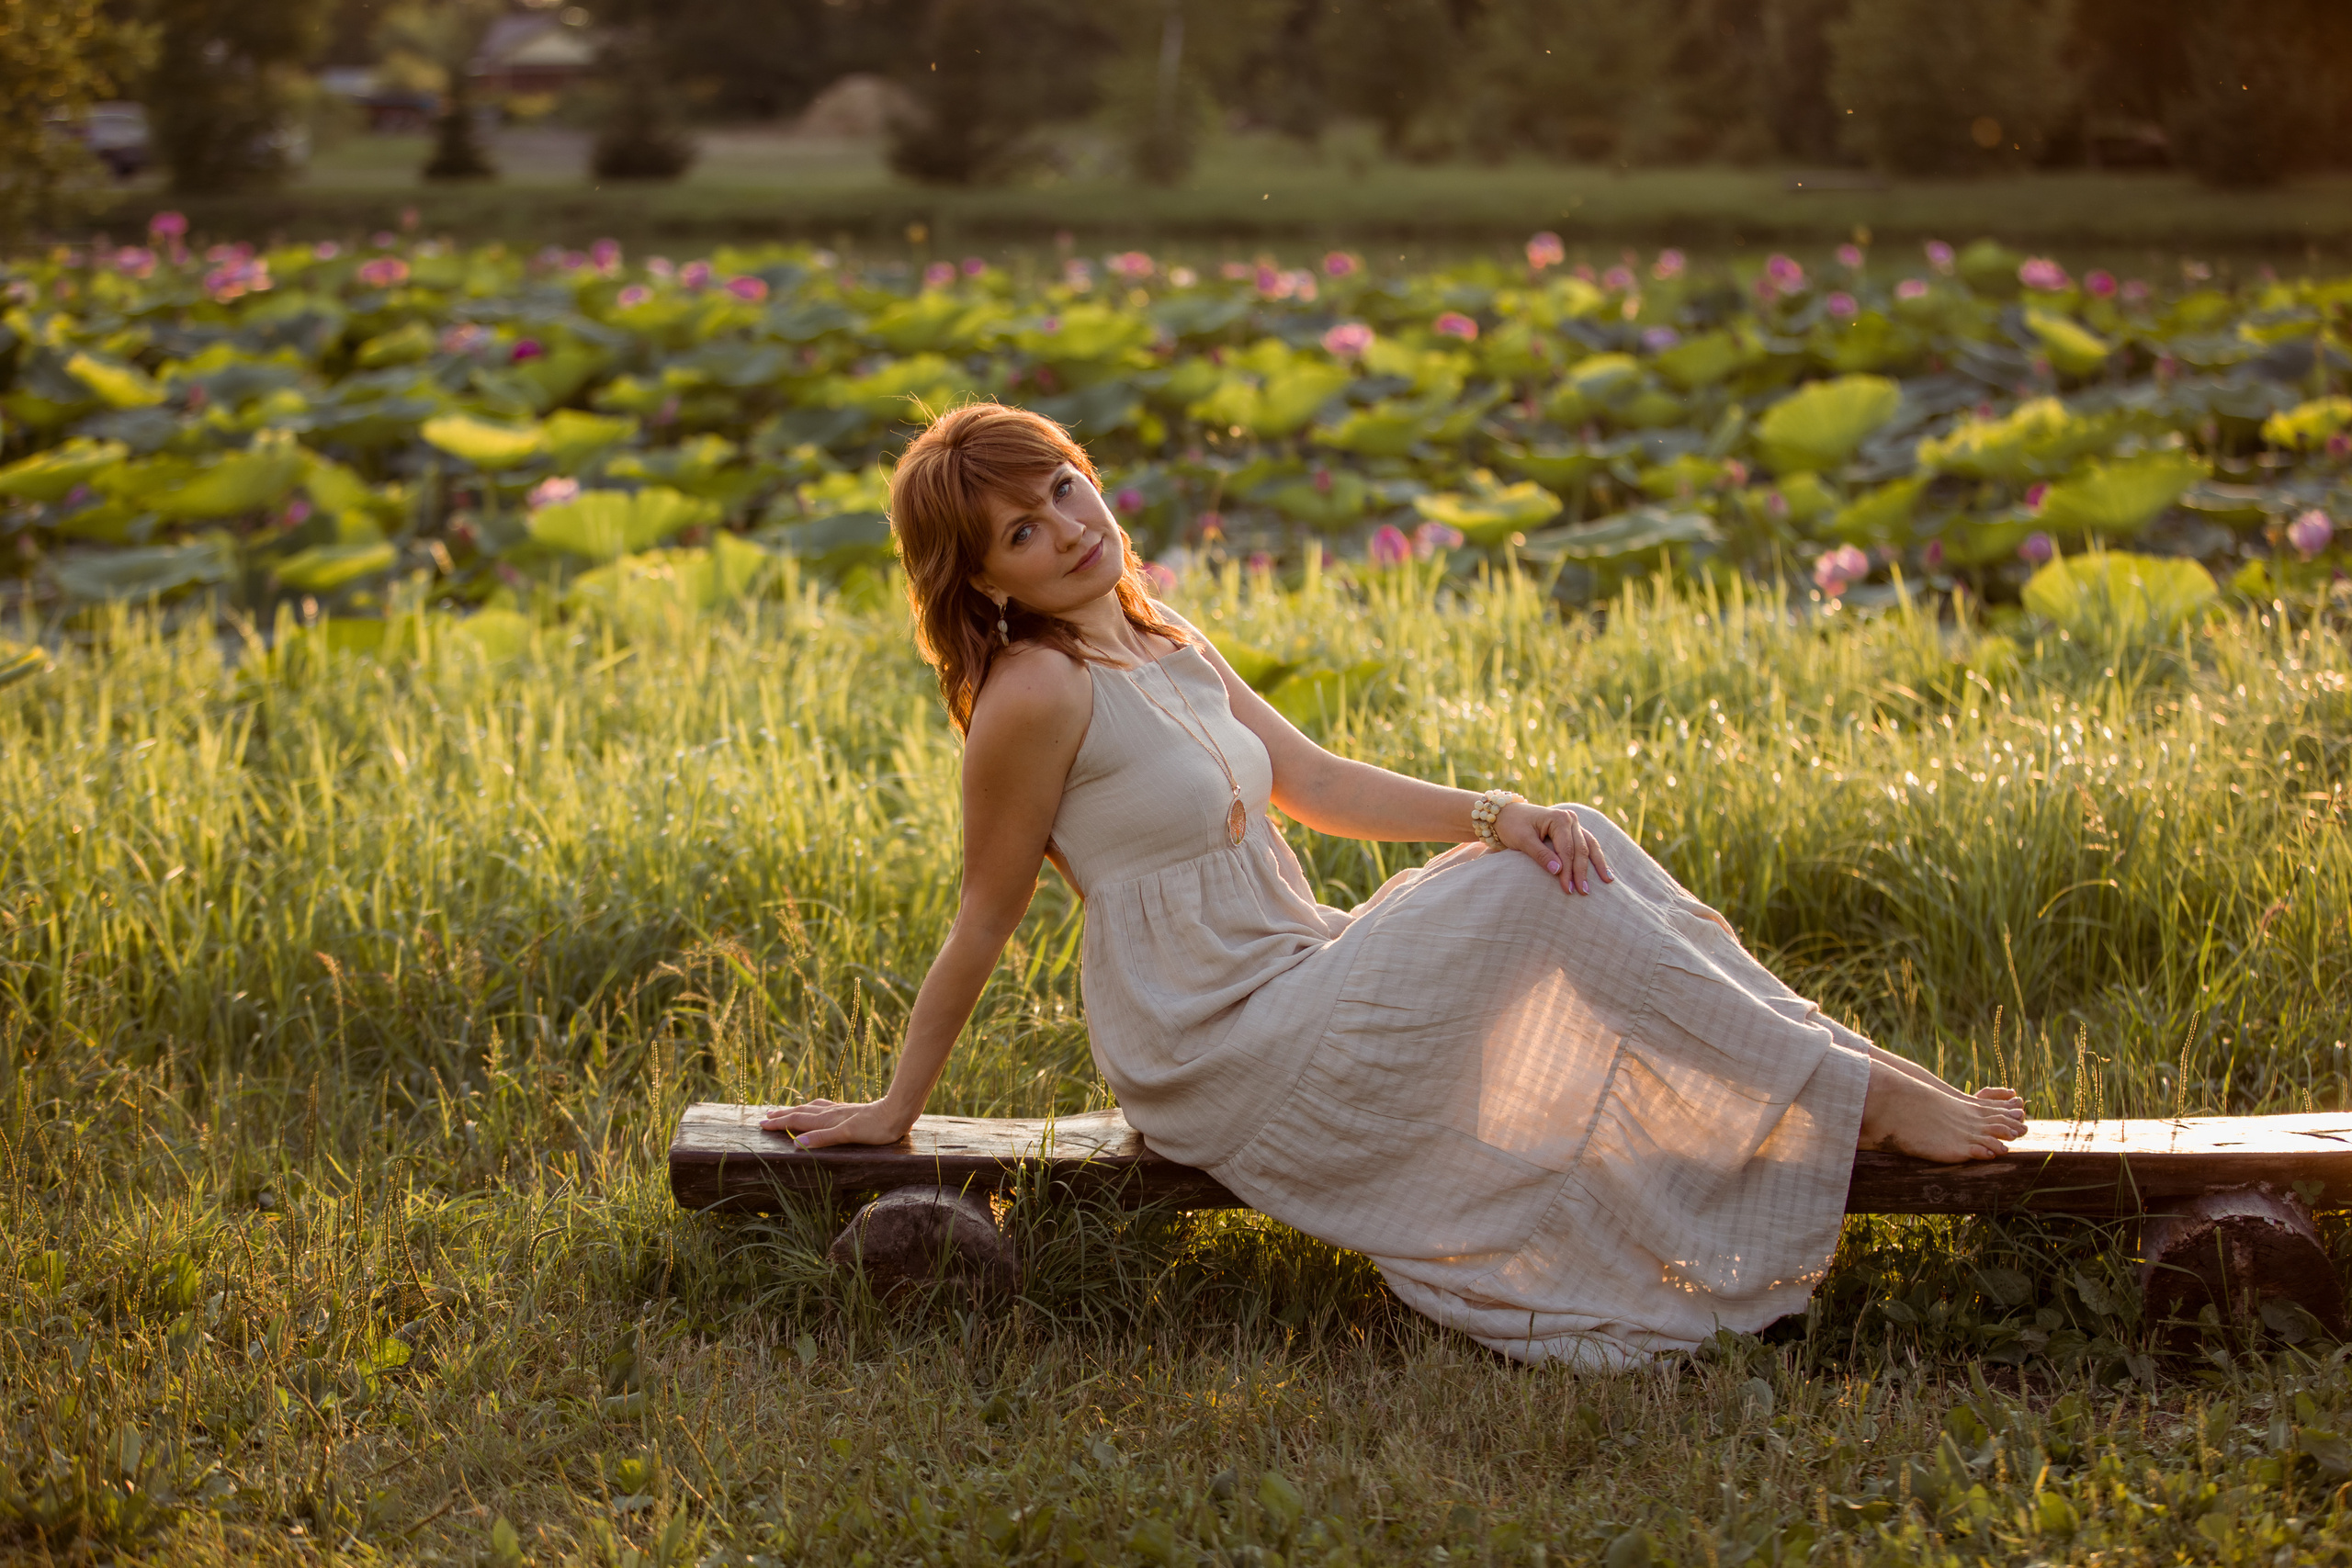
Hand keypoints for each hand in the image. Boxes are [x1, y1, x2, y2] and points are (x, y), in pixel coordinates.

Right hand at [757, 1098, 912, 1148]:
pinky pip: (823, 1108)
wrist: (897, 1112)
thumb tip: (797, 1143)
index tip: (761, 1124)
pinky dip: (813, 1108)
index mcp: (827, 1120)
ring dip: (796, 1110)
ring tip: (785, 1110)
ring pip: (811, 1109)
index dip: (779, 1123)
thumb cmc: (876, 1127)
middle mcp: (830, 1113)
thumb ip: (823, 1138)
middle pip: (801, 1112)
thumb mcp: (848, 1135)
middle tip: (766, 1116)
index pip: (797, 1121)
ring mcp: (840, 1111)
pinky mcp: (849, 1111)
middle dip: (783, 1115)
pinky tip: (818, 1108)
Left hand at [1495, 802, 1612, 894]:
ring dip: (1597, 864)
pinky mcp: (1573, 830)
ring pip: (1590, 846)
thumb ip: (1540, 854)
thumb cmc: (1512, 826)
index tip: (1568, 889)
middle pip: (1580, 849)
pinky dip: (1595, 857)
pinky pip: (1587, 844)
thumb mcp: (1523, 840)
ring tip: (1607, 881)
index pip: (1567, 850)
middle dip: (1582, 872)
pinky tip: (1604, 870)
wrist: (1507, 814)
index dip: (1568, 871)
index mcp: (1559, 819)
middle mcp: (1570, 819)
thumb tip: (1558, 871)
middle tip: (1584, 892)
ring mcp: (1573, 823)